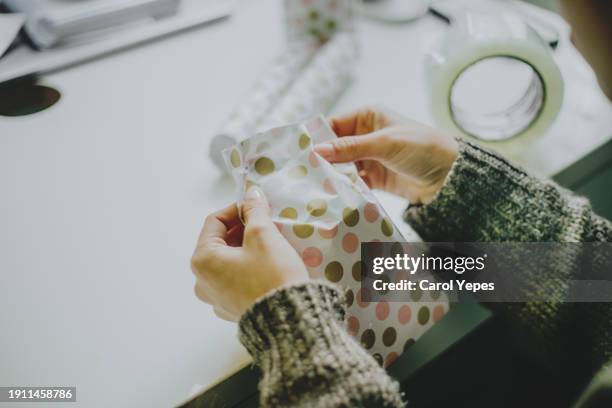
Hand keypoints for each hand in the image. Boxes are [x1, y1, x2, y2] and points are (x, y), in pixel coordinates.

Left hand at [191, 187, 308, 320]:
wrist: (289, 320)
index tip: (256, 207)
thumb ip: (254, 211)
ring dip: (245, 249)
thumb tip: (251, 195)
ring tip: (269, 245)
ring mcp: (215, 298)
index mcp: (202, 260)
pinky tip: (267, 267)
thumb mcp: (263, 235)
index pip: (214, 222)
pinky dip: (247, 269)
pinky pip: (235, 281)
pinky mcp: (231, 310)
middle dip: (241, 230)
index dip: (236, 210)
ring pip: (228, 262)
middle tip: (266, 225)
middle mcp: (202, 281)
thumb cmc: (272, 275)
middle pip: (219, 243)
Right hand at [315, 107, 458, 204]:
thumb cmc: (422, 147)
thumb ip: (350, 148)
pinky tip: (333, 194)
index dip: (316, 137)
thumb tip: (317, 149)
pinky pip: (351, 181)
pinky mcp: (373, 178)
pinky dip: (343, 187)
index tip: (298, 152)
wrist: (448, 177)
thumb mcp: (384, 143)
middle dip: (321, 159)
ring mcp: (368, 157)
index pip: (332, 125)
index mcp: (367, 116)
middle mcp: (364, 135)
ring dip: (331, 175)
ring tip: (314, 186)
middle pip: (333, 147)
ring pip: (340, 166)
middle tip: (303, 173)